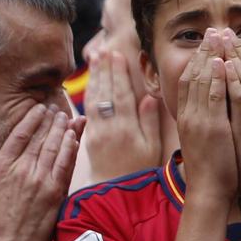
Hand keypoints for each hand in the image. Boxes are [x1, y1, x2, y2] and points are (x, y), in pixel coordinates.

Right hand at [0, 101, 81, 240]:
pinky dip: (70, 149)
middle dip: (50, 120)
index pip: (20, 135)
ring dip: (62, 130)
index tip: (39, 108)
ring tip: (66, 117)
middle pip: (41, 137)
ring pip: (55, 147)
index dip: (31, 119)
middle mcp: (23, 170)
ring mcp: (42, 181)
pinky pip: (66, 164)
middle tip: (55, 109)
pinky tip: (73, 138)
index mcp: (1, 168)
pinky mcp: (56, 193)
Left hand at [78, 47, 163, 182]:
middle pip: (106, 93)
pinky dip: (89, 93)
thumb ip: (149, 122)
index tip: (117, 55)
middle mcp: (109, 127)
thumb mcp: (152, 147)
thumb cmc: (140, 169)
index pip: (122, 95)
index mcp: (127, 128)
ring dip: (95, 77)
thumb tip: (149, 98)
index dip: (119, 74)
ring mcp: (96, 131)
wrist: (116, 191)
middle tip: (103, 50)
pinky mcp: (89, 136)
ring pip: (95, 99)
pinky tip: (90, 81)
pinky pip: (88, 110)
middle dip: (105, 70)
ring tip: (95, 58)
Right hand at [173, 38, 238, 200]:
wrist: (208, 190)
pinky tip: (219, 61)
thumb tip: (208, 111)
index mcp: (187, 118)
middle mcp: (188, 116)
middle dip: (202, 51)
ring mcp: (197, 120)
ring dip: (210, 56)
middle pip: (192, 76)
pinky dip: (215, 78)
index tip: (205, 42)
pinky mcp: (210, 127)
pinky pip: (212, 97)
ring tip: (218, 36)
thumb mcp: (205, 140)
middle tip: (212, 30)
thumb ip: (207, 121)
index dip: (196, 59)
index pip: (187, 82)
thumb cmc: (210, 168)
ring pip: (201, 82)